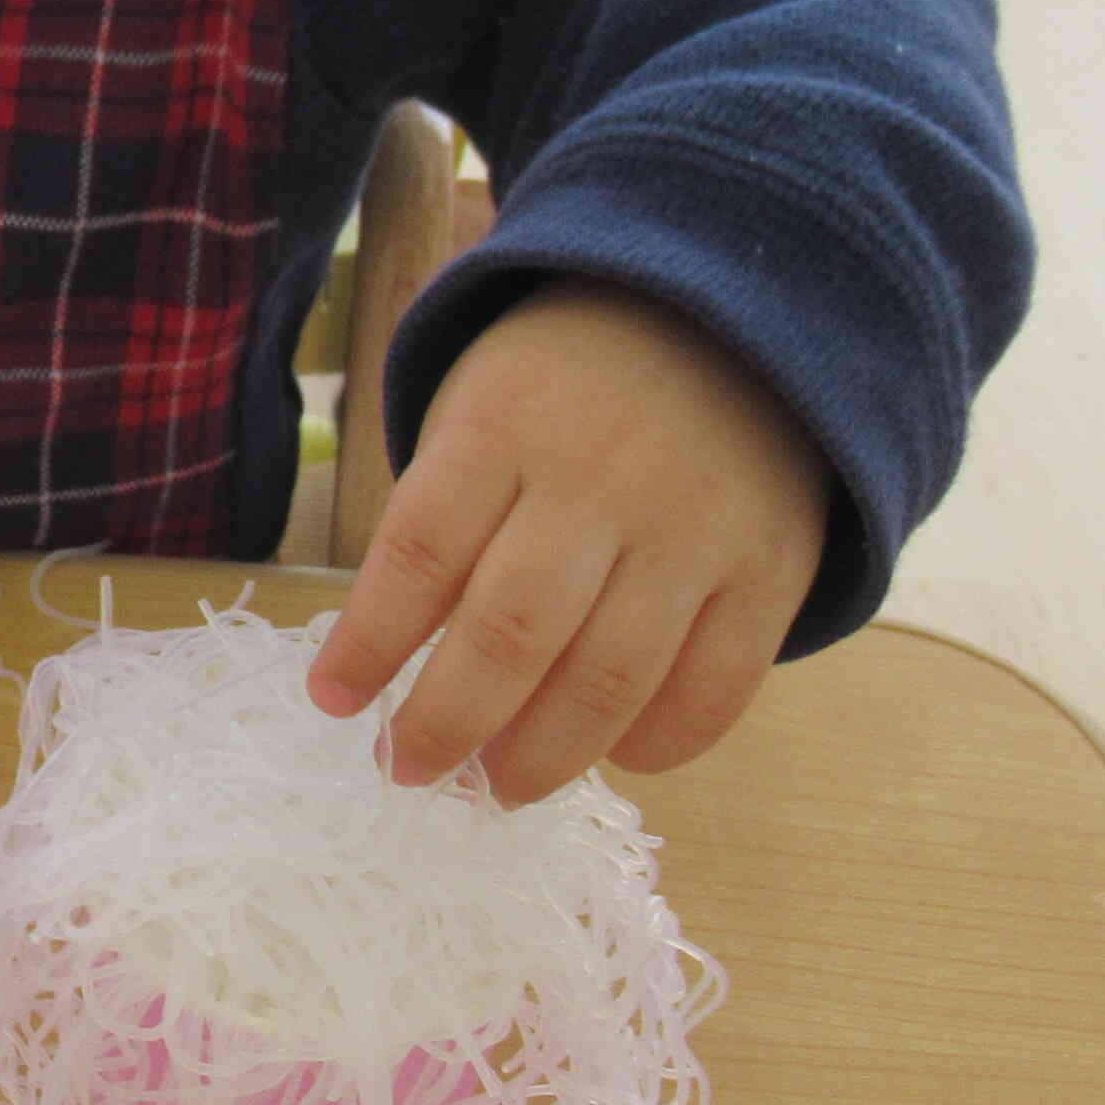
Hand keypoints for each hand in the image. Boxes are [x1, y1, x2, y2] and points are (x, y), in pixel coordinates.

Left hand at [305, 279, 829, 804]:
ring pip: (610, 676)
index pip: (421, 548)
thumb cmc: (563, 390)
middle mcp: (601, 476)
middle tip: (410, 771)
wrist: (726, 317)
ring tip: (495, 787)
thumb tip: (393, 667)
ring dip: (542, 754)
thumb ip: (445, 523)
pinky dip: (660, 742)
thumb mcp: (479, 414)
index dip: (369, 640)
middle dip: (448, 722)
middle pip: (512, 630)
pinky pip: (715, 685)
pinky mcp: (772, 567)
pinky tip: (616, 757)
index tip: (332, 702)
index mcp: (505, 423)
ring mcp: (696, 526)